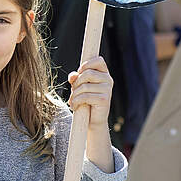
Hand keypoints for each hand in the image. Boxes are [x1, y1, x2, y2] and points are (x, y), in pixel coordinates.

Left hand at [68, 56, 114, 172]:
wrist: (92, 120)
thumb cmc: (85, 100)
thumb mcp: (79, 87)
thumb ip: (76, 78)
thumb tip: (72, 75)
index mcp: (104, 74)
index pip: (99, 60)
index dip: (87, 64)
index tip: (79, 72)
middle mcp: (108, 80)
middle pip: (87, 73)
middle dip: (76, 83)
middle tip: (73, 92)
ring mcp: (108, 90)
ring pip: (84, 86)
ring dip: (74, 95)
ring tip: (73, 101)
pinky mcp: (104, 100)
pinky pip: (85, 96)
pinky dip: (76, 102)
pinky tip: (75, 106)